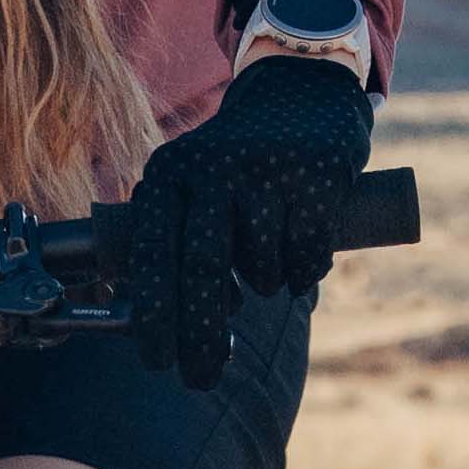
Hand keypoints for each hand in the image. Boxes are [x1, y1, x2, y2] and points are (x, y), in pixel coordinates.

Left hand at [124, 54, 372, 390]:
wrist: (301, 92)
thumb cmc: (233, 164)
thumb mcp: (187, 186)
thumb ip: (171, 246)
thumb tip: (168, 330)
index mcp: (167, 175)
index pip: (150, 256)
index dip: (152, 316)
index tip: (157, 361)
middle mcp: (211, 169)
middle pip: (201, 271)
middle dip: (201, 336)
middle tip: (202, 377)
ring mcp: (266, 170)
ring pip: (260, 268)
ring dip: (263, 287)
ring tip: (263, 269)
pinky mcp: (318, 175)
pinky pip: (306, 255)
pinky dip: (302, 272)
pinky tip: (299, 254)